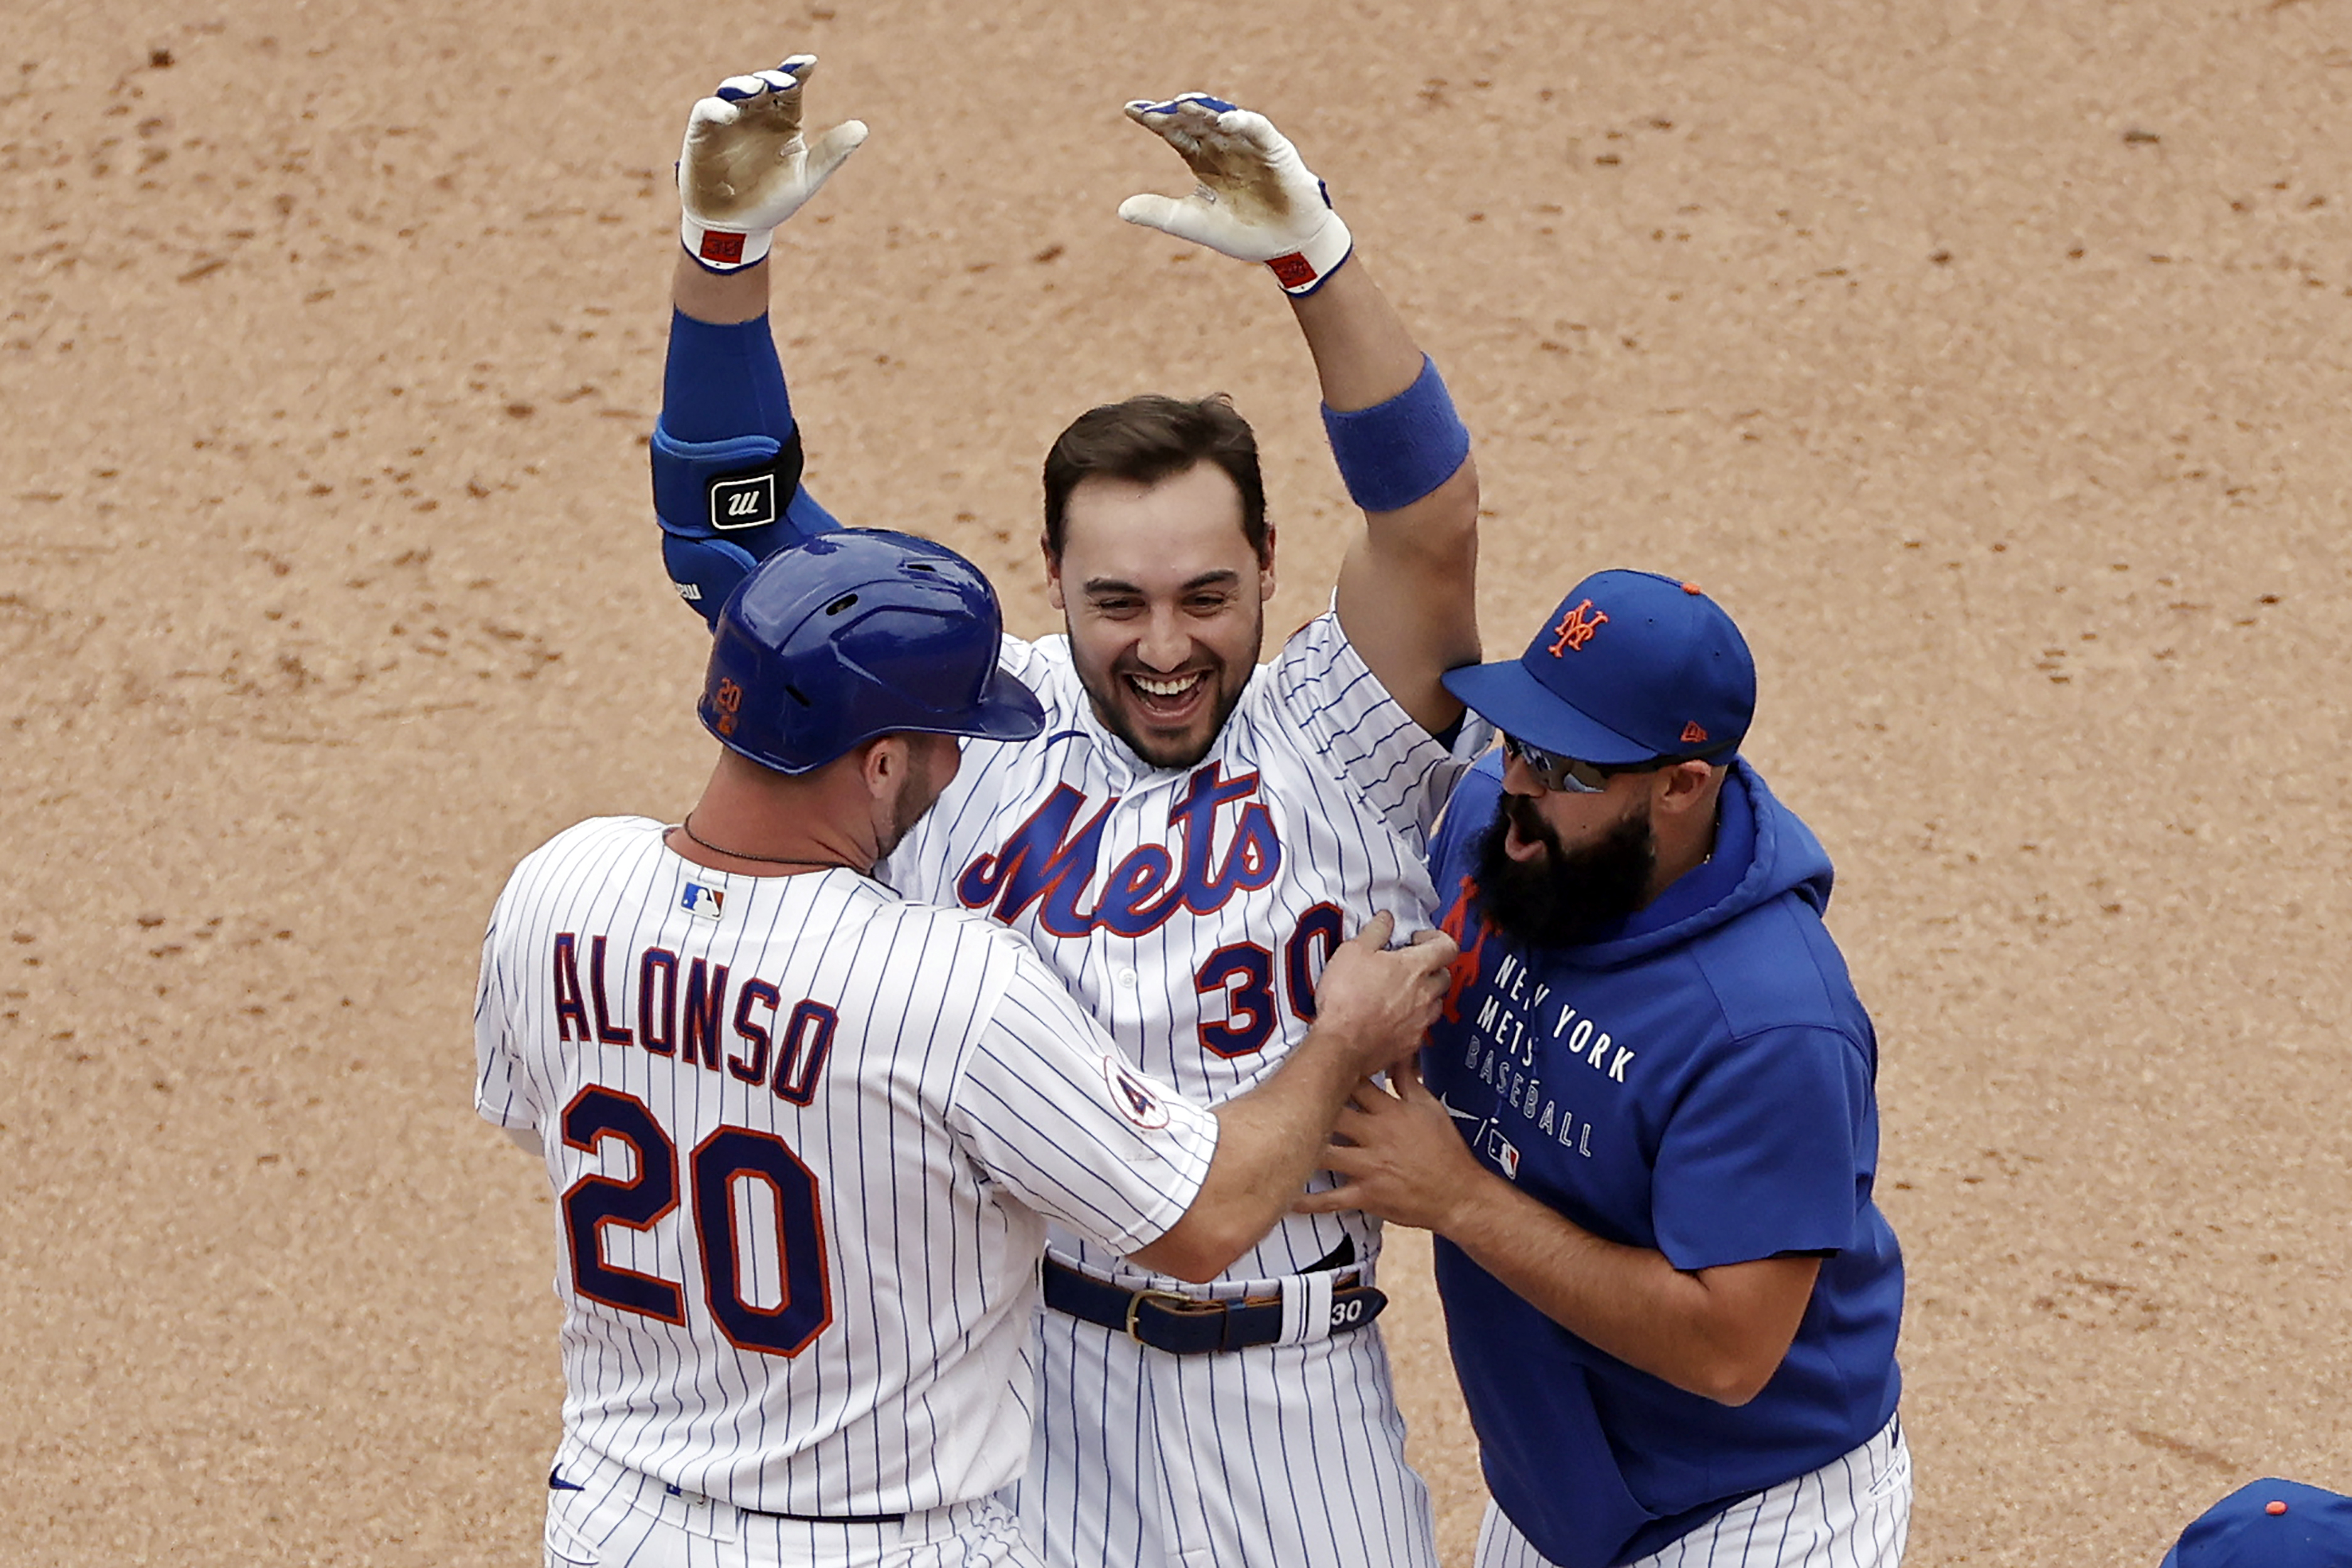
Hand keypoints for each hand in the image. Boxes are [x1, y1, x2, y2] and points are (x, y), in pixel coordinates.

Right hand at [678, 55, 868, 271]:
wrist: (738, 228)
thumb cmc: (773, 200)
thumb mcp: (807, 178)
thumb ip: (832, 152)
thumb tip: (862, 128)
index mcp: (783, 118)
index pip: (792, 86)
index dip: (798, 69)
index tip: (809, 62)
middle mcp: (756, 113)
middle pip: (763, 83)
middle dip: (773, 78)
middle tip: (783, 82)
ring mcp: (729, 119)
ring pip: (734, 89)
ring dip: (744, 85)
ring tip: (756, 88)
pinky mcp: (703, 131)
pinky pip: (707, 110)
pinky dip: (717, 108)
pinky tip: (730, 113)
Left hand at [1116, 94, 1352, 293]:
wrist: (1288, 247)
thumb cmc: (1245, 232)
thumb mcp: (1197, 223)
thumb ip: (1162, 213)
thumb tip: (1122, 210)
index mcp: (1203, 161)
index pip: (1174, 133)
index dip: (1155, 121)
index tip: (1131, 110)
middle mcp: (1223, 147)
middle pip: (1194, 121)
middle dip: (1174, 113)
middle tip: (1152, 109)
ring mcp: (1249, 145)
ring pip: (1222, 118)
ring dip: (1204, 111)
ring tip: (1182, 104)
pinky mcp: (1275, 149)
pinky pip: (1257, 129)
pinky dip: (1242, 123)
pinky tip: (1224, 120)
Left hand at [1296, 1061, 1488, 1232]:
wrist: (1459, 1195)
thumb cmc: (1445, 1149)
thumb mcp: (1429, 1108)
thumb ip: (1407, 1080)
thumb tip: (1397, 1051)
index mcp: (1391, 1112)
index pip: (1354, 1084)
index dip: (1330, 1072)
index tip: (1310, 1063)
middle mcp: (1376, 1137)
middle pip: (1332, 1115)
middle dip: (1307, 1106)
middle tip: (1279, 1097)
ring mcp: (1370, 1168)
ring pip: (1325, 1155)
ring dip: (1299, 1149)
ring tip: (1271, 1142)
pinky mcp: (1367, 1196)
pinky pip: (1331, 1200)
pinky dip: (1306, 1201)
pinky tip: (1284, 1196)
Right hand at [1309, 913, 1454, 1079]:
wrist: (1340, 1045)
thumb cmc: (1345, 1000)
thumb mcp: (1352, 952)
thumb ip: (1375, 932)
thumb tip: (1385, 920)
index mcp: (1414, 967)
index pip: (1447, 946)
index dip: (1437, 939)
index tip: (1420, 940)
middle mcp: (1424, 994)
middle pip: (1444, 976)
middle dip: (1431, 967)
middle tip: (1410, 965)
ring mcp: (1420, 1021)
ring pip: (1435, 1003)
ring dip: (1424, 995)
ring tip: (1400, 992)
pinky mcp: (1411, 1043)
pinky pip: (1421, 1027)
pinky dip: (1411, 1020)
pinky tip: (1392, 1018)